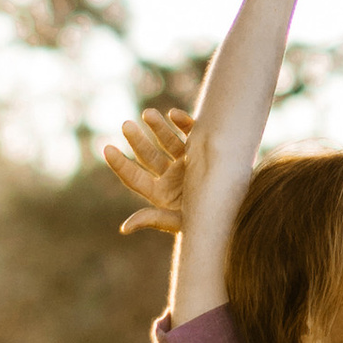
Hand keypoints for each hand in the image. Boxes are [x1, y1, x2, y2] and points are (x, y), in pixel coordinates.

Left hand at [105, 104, 192, 234]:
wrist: (235, 213)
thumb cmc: (205, 223)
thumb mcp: (177, 222)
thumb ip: (153, 219)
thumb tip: (125, 228)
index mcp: (159, 194)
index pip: (134, 178)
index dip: (120, 164)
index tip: (107, 148)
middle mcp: (169, 177)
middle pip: (148, 155)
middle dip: (137, 140)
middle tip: (126, 125)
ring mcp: (185, 163)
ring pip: (167, 141)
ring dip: (158, 127)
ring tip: (148, 114)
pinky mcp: (202, 153)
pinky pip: (190, 134)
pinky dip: (182, 124)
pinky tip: (174, 114)